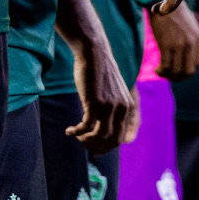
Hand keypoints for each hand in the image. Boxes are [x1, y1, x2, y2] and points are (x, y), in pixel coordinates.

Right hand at [65, 36, 133, 153]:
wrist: (94, 53)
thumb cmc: (100, 73)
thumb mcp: (113, 93)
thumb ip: (113, 110)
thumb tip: (102, 133)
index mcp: (128, 108)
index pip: (120, 138)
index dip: (104, 146)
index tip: (92, 144)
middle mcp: (122, 108)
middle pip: (110, 141)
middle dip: (95, 146)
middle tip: (82, 142)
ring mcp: (109, 106)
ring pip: (98, 136)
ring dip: (84, 140)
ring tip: (76, 134)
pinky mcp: (95, 102)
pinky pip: (85, 127)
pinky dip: (76, 131)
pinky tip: (69, 130)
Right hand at [150, 2, 198, 78]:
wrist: (161, 0)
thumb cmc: (172, 12)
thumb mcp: (188, 24)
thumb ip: (190, 39)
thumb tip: (186, 55)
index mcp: (197, 37)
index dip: (189, 70)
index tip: (179, 69)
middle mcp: (191, 42)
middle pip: (189, 71)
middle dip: (179, 77)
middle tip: (170, 75)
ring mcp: (179, 44)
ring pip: (177, 71)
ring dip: (169, 76)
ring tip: (161, 72)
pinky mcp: (166, 44)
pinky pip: (165, 66)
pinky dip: (161, 72)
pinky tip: (157, 69)